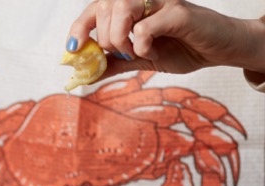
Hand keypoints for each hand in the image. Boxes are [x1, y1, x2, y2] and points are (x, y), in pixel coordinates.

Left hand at [66, 0, 259, 78]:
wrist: (217, 51)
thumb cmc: (181, 48)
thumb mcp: (138, 60)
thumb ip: (112, 63)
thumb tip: (84, 75)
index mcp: (131, 6)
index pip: (95, 8)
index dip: (79, 28)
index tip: (72, 50)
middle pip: (104, 8)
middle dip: (105, 39)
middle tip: (123, 53)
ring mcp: (161, 1)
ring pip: (120, 10)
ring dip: (121, 39)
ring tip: (137, 52)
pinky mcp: (178, 11)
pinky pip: (144, 27)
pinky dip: (141, 46)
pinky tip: (154, 52)